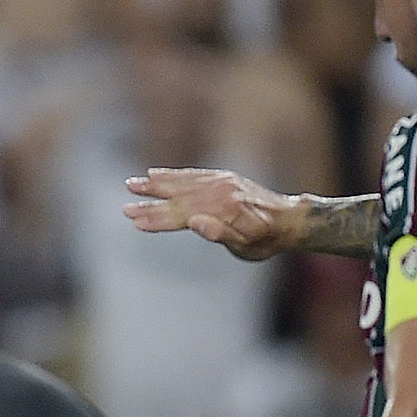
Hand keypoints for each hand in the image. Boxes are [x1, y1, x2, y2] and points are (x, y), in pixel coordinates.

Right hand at [121, 168, 301, 261]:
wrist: (291, 219)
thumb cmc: (267, 240)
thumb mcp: (247, 245)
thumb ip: (221, 233)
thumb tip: (195, 222)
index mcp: (220, 210)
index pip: (181, 215)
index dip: (157, 219)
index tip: (134, 221)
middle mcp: (218, 191)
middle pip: (176, 197)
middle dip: (149, 202)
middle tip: (125, 207)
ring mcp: (220, 182)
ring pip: (181, 182)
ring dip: (155, 183)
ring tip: (132, 183)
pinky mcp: (223, 178)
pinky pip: (192, 174)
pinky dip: (173, 173)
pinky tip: (157, 171)